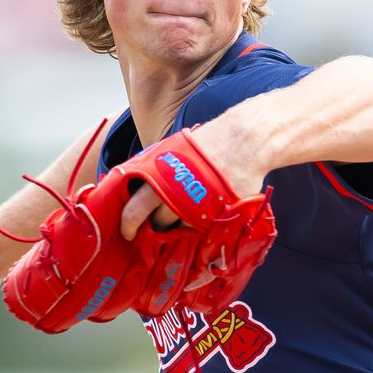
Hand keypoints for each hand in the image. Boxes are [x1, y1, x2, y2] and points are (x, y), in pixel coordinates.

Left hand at [119, 114, 268, 240]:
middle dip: (157, 226)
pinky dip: (201, 224)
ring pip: (181, 230)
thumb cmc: (207, 142)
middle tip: (161, 222)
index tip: (127, 233)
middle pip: (158, 225)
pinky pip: (203, 230)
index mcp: (159, 179)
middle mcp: (176, 197)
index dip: (128, 225)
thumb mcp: (172, 149)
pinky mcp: (218, 217)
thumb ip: (154, 170)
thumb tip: (137, 188)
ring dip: (181, 224)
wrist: (244, 140)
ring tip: (188, 211)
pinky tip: (204, 213)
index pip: (134, 211)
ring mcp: (198, 209)